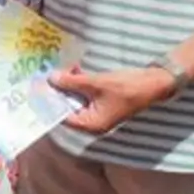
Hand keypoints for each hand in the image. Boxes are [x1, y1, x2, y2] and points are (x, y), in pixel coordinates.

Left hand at [51, 65, 177, 134]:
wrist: (154, 82)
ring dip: (68, 85)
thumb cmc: (127, 87)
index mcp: (91, 124)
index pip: (63, 116)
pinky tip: (73, 70)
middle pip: (68, 107)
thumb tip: (51, 79)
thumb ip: (72, 82)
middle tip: (45, 76)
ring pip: (76, 99)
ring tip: (59, 69)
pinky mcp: (102, 101)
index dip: (50, 102)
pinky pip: (85, 94)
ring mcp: (98, 111)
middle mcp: (93, 121)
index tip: (38, 88)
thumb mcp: (97, 83)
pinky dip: (78, 83)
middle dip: (58, 91)